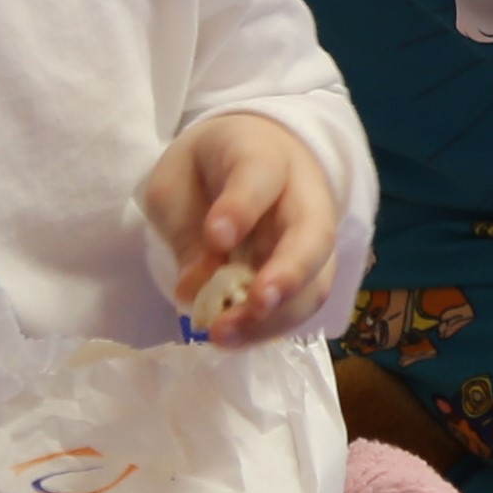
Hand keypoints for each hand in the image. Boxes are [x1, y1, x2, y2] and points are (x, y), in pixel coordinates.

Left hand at [140, 109, 341, 342]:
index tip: (217, 237)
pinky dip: (268, 328)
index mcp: (261, 153)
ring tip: (224, 336)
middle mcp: (302, 194)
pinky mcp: (310, 271)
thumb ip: (186, 231)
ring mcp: (313, 237)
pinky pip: (301, 304)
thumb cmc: (206, 168)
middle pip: (313, 234)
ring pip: (316, 280)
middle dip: (289, 271)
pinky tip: (233, 338)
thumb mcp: (176, 184)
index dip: (242, 207)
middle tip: (256, 302)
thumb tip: (194, 291)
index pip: (261, 175)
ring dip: (275, 316)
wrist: (250, 154)